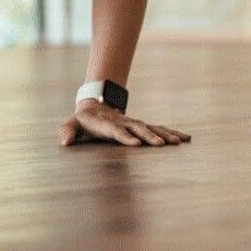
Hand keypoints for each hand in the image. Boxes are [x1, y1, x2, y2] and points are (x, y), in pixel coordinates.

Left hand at [59, 100, 191, 146]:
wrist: (95, 106)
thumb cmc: (83, 121)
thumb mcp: (72, 124)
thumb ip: (67, 131)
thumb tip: (64, 141)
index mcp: (106, 124)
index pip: (116, 131)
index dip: (125, 137)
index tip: (136, 144)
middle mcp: (124, 122)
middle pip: (137, 129)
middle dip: (149, 136)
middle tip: (160, 144)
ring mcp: (134, 123)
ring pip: (151, 128)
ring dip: (164, 134)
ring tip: (178, 142)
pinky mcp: (143, 126)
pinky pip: (160, 129)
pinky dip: (173, 133)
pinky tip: (187, 138)